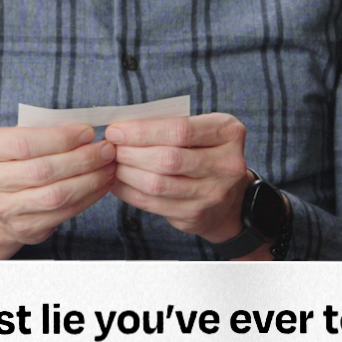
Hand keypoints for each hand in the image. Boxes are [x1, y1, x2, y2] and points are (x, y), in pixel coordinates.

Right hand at [0, 124, 115, 259]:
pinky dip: (88, 197)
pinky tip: (101, 184)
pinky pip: (63, 213)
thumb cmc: (11, 158)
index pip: (24, 143)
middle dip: (82, 159)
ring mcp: (2, 209)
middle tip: (106, 149)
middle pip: (43, 170)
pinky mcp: (23, 228)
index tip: (88, 132)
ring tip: (108, 166)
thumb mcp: (13, 135)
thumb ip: (42, 130)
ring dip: (90, 180)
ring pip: (56, 195)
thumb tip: (86, 131)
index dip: (61, 138)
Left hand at [105, 113, 251, 244]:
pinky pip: (153, 204)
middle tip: (111, 148)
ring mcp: (212, 194)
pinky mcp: (195, 215)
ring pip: (158, 184)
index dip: (143, 131)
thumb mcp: (202, 131)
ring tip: (113, 164)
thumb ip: (170, 126)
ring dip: (127, 173)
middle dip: (131, 152)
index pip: (180, 130)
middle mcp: (226, 165)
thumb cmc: (206, 154)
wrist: (230, 199)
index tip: (117, 130)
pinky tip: (119, 182)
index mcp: (228, 133)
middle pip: (167, 159)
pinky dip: (129, 192)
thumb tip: (123, 127)